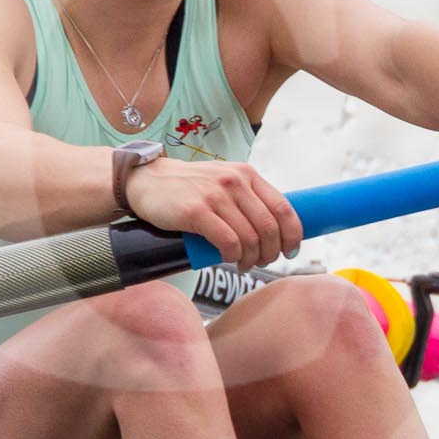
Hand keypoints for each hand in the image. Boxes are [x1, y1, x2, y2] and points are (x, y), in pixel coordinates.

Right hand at [121, 158, 301, 269]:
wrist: (146, 180)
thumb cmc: (187, 187)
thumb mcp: (223, 181)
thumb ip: (247, 197)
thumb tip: (273, 229)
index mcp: (247, 174)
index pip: (284, 208)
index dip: (293, 235)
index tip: (290, 251)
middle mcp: (235, 182)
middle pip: (269, 228)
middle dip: (270, 252)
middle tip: (261, 262)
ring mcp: (215, 196)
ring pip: (250, 239)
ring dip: (250, 259)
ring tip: (242, 264)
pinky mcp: (196, 212)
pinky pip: (228, 243)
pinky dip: (232, 257)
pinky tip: (227, 259)